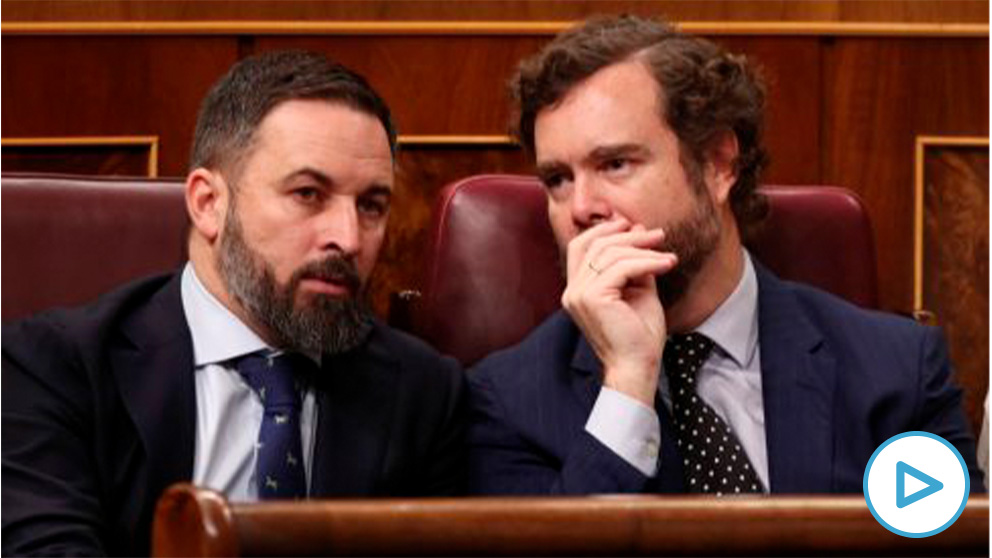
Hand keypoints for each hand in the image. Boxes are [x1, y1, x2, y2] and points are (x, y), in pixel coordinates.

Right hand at [561, 219, 677, 406]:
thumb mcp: (638, 290)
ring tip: (667, 254)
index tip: (633, 225)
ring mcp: (578, 294)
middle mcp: (572, 291)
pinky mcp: (592, 298)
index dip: (604, 230)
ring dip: (643, 249)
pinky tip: (668, 264)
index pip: (580, 246)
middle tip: (658, 234)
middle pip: (595, 244)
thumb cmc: (639, 335)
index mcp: (577, 289)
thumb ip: (635, 263)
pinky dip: (647, 262)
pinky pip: (622, 268)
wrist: (637, 367)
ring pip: (609, 253)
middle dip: (628, 235)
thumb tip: (640, 230)